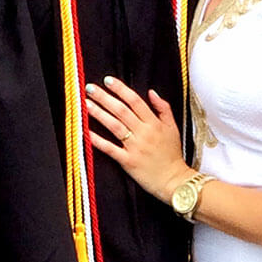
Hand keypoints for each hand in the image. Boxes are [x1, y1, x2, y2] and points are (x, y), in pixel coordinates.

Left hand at [86, 76, 194, 203]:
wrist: (175, 180)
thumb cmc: (172, 155)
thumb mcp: (173, 128)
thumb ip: (163, 108)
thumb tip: (151, 92)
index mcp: (154, 123)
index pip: (135, 101)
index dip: (121, 89)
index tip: (108, 81)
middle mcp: (144, 133)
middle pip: (122, 111)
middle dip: (104, 97)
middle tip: (90, 88)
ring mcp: (135, 147)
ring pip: (115, 126)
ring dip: (99, 114)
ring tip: (87, 104)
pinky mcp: (128, 162)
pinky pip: (111, 149)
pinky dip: (99, 141)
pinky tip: (87, 133)